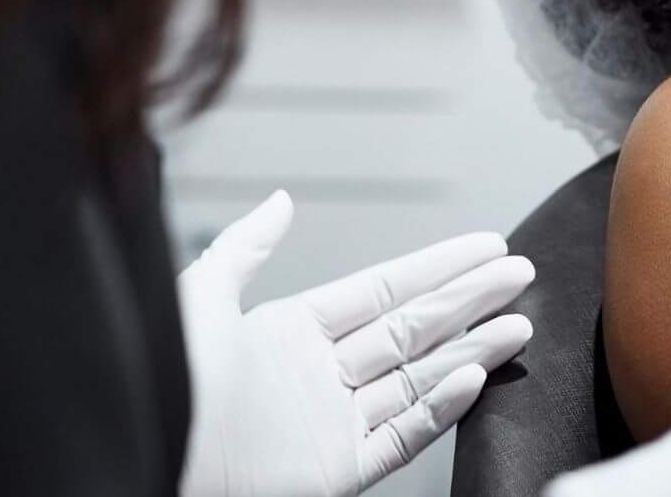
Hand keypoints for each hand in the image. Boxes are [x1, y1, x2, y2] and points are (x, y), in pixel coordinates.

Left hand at [177, 191, 534, 496]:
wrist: (151, 462)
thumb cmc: (161, 389)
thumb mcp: (198, 301)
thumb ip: (244, 249)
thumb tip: (282, 201)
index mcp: (289, 333)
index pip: (383, 290)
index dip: (436, 267)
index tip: (485, 246)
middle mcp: (319, 376)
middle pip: (412, 330)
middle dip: (468, 300)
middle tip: (519, 273)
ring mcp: (333, 424)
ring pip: (420, 379)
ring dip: (471, 351)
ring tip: (519, 324)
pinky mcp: (338, 471)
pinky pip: (402, 435)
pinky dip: (441, 410)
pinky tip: (474, 378)